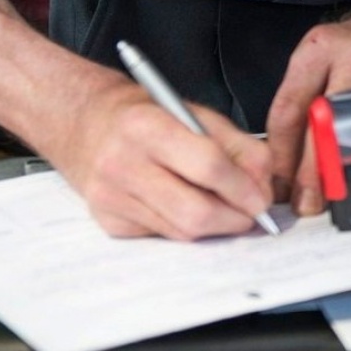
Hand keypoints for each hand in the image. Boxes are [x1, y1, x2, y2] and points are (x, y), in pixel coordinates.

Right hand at [50, 79, 273, 239]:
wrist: (86, 124)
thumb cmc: (148, 117)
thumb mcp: (197, 115)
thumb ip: (240, 146)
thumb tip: (264, 188)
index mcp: (147, 127)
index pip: (208, 166)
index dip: (243, 188)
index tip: (262, 199)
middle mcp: (122, 163)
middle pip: (196, 212)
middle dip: (235, 219)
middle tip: (251, 213)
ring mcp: (111, 197)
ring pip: (183, 232)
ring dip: (216, 227)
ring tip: (225, 209)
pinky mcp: (108, 221)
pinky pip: (164, 235)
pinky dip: (186, 227)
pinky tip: (185, 206)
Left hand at [265, 1, 350, 215]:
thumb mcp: (328, 54)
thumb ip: (309, 98)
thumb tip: (288, 159)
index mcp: (321, 47)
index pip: (290, 109)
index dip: (281, 156)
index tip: (279, 183)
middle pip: (324, 127)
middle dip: (311, 173)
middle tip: (307, 199)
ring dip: (350, 171)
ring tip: (343, 188)